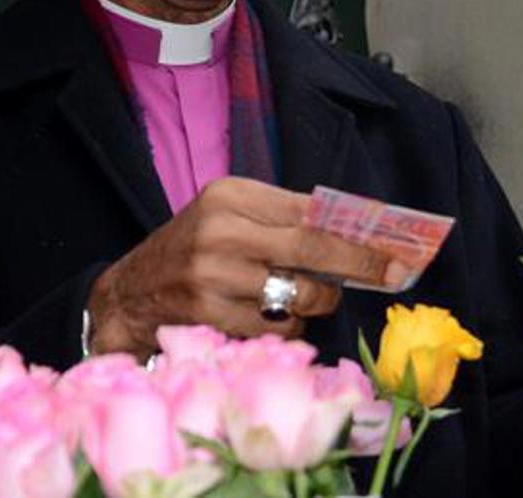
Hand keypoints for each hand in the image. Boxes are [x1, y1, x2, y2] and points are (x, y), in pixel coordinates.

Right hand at [86, 177, 407, 356]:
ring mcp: (214, 276)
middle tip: (393, 274)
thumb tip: (356, 233)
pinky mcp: (211, 316)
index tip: (395, 245)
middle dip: (361, 264)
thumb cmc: (192, 249)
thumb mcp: (229, 217)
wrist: (128, 294)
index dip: (357, 230)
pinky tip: (267, 316)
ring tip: (302, 296)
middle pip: (312, 249)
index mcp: (230, 195)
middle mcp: (222, 231)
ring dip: (316, 302)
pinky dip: (286, 326)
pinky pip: (277, 327)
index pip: (310, 211)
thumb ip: (283, 219)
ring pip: (300, 296)